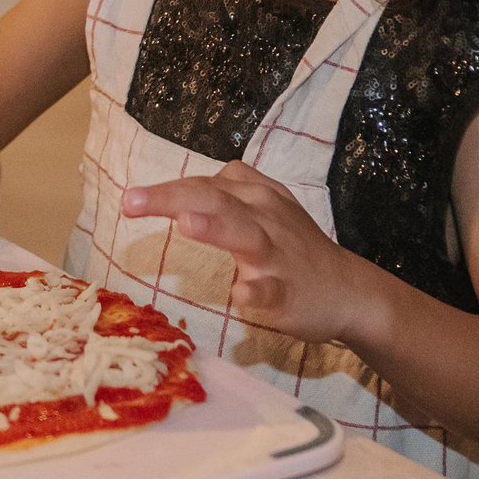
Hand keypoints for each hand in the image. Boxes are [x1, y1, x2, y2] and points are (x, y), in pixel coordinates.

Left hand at [122, 161, 380, 344]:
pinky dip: (257, 289)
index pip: (204, 187)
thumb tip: (192, 185)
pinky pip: (272, 289)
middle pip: (216, 200)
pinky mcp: (289, 292)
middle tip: (131, 201)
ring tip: (185, 223)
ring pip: (246, 235)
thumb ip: (231, 191)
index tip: (129, 199)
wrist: (349, 292)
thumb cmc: (297, 247)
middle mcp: (265, 219)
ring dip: (216, 227)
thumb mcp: (269, 205)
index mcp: (255, 197)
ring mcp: (278, 256)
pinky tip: (240, 292)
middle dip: (173, 198)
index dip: (166, 190)